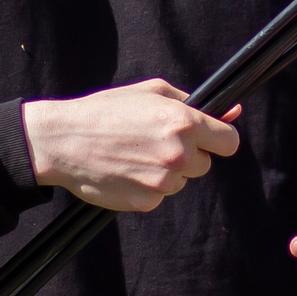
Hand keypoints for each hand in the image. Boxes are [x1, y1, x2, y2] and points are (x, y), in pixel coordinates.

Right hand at [22, 80, 241, 213]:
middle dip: (188, 155)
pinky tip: (125, 170)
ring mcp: (163, 181)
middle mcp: (178, 154)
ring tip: (134, 154)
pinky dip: (147, 187)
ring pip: (181, 181)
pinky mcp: (147, 203)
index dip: (219, 139)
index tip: (208, 138)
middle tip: (156, 142)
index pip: (229, 142)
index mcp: (183, 122)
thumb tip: (234, 111)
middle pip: (205, 164)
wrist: (62, 141)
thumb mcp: (151, 93)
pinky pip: (159, 196)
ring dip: (166, 172)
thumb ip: (193, 102)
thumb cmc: (106, 110)